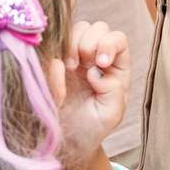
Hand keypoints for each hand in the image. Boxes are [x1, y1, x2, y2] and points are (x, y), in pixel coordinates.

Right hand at [49, 21, 129, 169]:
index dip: (109, 44)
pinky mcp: (52, 58)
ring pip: (74, 29)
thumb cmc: (91, 128)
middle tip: (79, 66)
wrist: (63, 141)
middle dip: (88, 43)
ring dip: (71, 44)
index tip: (99, 63)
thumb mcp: (110, 115)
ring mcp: (73, 55)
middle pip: (96, 28)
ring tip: (68, 67)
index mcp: (115, 67)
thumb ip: (113, 92)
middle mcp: (95, 56)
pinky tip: (55, 70)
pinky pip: (52, 42)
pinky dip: (53, 51)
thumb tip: (97, 71)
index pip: (117, 39)